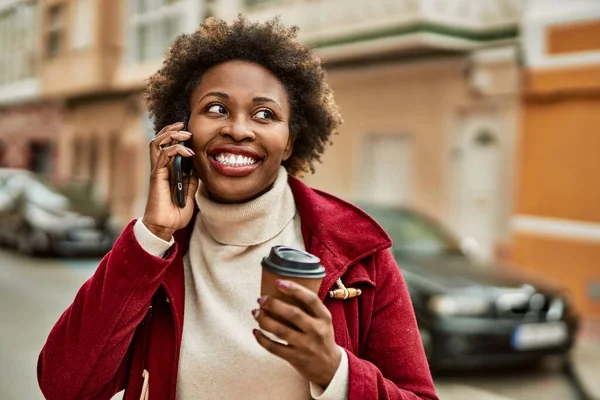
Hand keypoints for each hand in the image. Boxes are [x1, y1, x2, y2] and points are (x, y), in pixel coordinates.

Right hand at [142, 122, 198, 240]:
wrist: (164, 227)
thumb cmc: (174, 213)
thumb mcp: (189, 194)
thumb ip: (191, 181)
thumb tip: (197, 170)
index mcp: (168, 171)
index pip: (168, 146)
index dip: (176, 136)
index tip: (190, 132)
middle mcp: (161, 168)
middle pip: (159, 140)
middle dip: (172, 130)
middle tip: (185, 127)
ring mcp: (158, 171)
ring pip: (157, 143)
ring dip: (171, 134)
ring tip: (186, 135)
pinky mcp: (157, 176)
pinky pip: (163, 155)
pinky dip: (176, 149)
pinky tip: (188, 153)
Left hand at [252, 280, 341, 387]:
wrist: (330, 367)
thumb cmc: (322, 338)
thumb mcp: (323, 321)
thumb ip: (309, 309)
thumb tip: (284, 289)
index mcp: (324, 318)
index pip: (311, 299)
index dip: (294, 289)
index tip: (279, 282)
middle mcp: (316, 331)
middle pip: (293, 314)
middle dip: (273, 304)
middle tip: (261, 299)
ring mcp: (306, 345)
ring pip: (280, 330)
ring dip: (264, 320)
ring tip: (256, 312)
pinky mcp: (295, 358)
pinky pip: (274, 348)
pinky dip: (262, 339)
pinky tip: (256, 332)